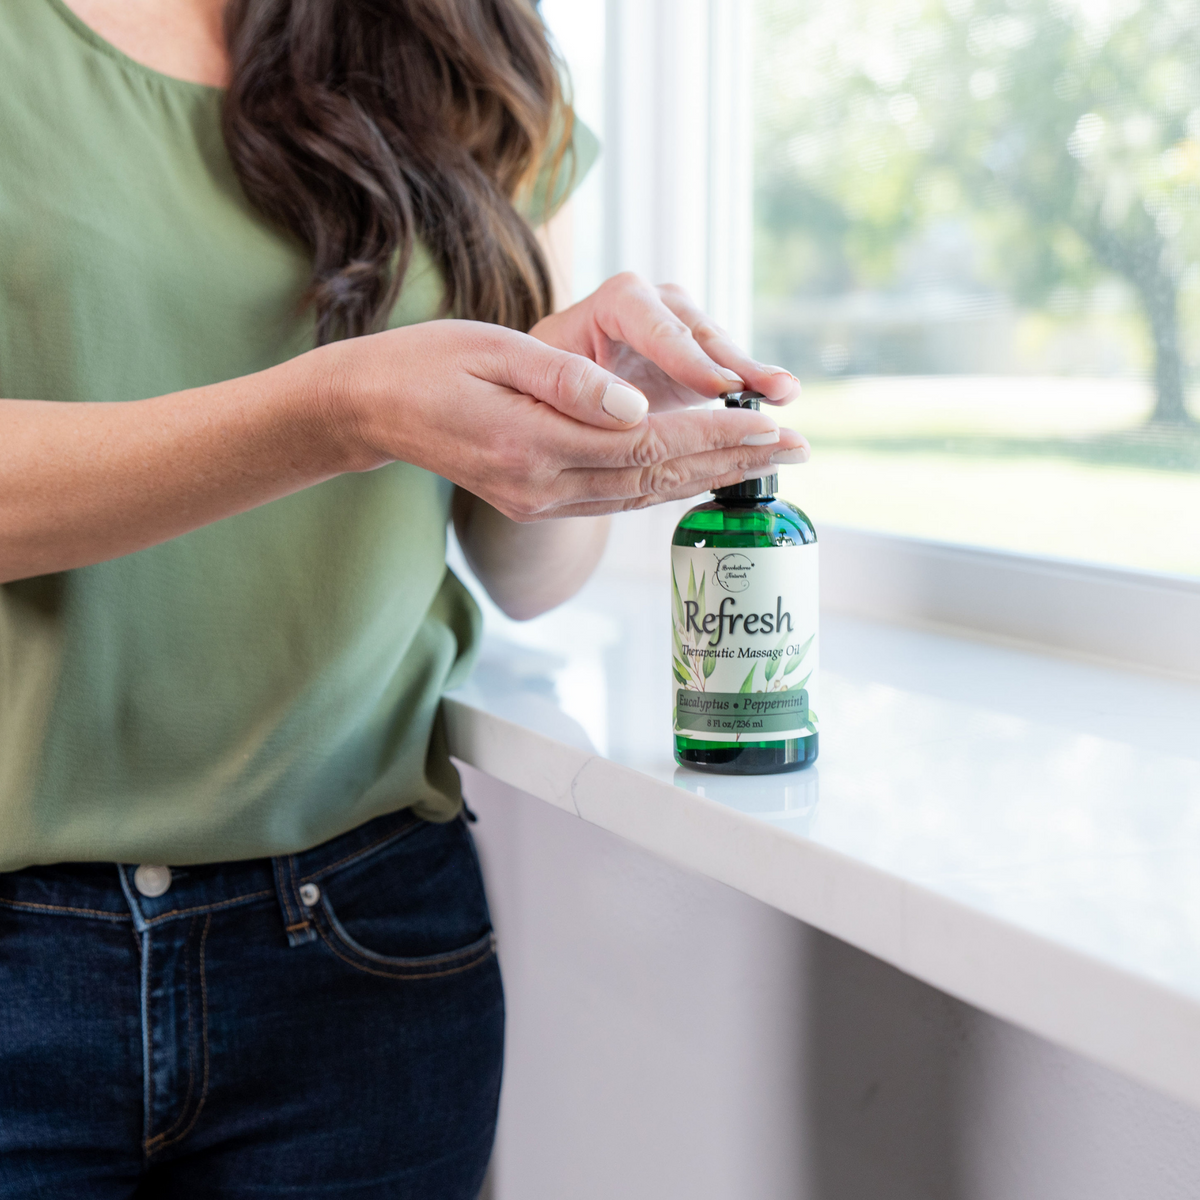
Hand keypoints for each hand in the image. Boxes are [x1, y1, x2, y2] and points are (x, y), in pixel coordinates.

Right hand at [326, 318, 808, 519]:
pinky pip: (616, 498)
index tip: (776, 427)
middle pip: (656, 478)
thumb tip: (636, 403)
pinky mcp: (536, 502)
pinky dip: (665, 486)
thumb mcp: (492, 351)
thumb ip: (566, 380)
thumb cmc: (428, 364)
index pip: (648, 446)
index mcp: (532, 446)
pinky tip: (700, 473)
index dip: (716, 438)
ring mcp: (538, 501)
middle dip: (731, 462)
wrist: (372, 408)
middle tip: (799, 448)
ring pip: (640, 495)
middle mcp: (541, 487)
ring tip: (766, 462)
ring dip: (706, 478)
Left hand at [528, 272, 804, 412]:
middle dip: (733, 361)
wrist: (549, 386)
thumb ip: (577, 385)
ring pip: (719, 351)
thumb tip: (628, 410)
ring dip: (753, 374)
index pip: (647, 317)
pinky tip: (779, 405)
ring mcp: (681, 331)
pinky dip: (752, 393)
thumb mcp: (541, 377)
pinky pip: (729, 375)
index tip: (714, 386)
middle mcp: (654, 307)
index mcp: (611, 303)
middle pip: (696, 330)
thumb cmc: (537, 381)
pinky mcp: (699, 361)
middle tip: (766, 389)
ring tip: (784, 393)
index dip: (681, 352)